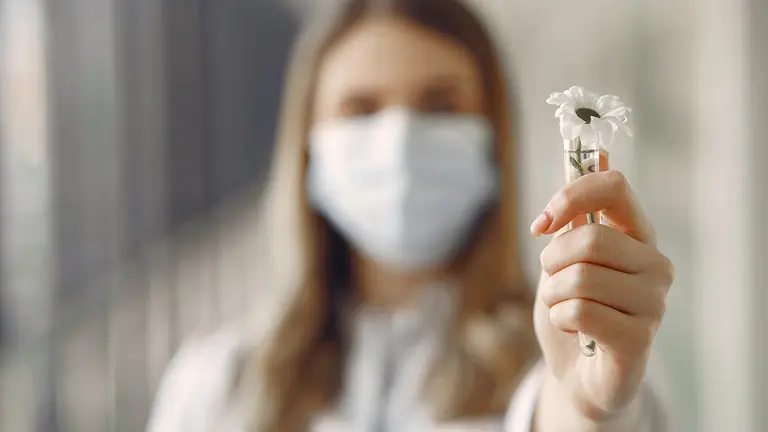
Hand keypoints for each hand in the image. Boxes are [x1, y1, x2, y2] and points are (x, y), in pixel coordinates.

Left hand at [529, 170, 673, 426]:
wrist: (579, 374)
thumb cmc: (573, 310)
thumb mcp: (566, 258)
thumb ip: (578, 213)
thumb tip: (596, 152)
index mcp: (637, 234)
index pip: (614, 185)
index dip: (569, 195)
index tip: (541, 224)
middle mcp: (655, 264)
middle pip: (588, 237)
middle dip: (551, 260)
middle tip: (552, 280)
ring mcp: (654, 302)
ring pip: (579, 277)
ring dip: (553, 295)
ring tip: (565, 309)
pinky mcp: (640, 338)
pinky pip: (579, 311)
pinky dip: (560, 319)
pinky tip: (574, 330)